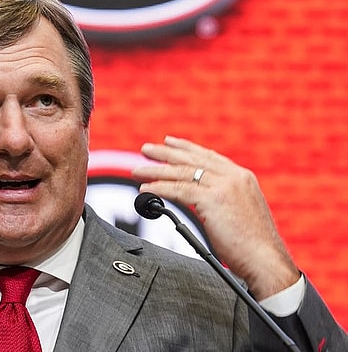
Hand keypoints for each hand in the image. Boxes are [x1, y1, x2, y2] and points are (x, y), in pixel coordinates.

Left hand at [131, 136, 299, 298]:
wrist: (266, 259)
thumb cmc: (253, 245)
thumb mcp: (239, 212)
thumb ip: (221, 199)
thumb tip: (199, 199)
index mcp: (242, 177)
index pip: (208, 156)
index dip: (186, 148)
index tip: (169, 142)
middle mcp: (234, 176)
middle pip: (192, 159)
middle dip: (165, 153)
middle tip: (146, 149)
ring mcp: (224, 186)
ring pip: (182, 173)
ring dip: (155, 171)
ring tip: (136, 170)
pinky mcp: (214, 199)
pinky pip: (178, 190)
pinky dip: (159, 188)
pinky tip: (145, 189)